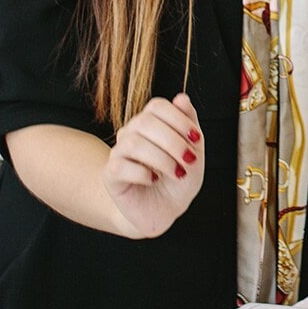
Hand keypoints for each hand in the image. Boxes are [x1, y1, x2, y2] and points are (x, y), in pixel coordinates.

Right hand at [103, 93, 204, 238]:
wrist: (165, 210)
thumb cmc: (178, 178)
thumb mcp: (194, 151)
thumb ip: (189, 125)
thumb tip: (181, 98)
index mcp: (151, 123)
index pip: (157, 106)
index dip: (178, 119)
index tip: (196, 140)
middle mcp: (132, 133)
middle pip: (145, 121)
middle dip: (173, 141)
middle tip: (189, 161)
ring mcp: (119, 152)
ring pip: (133, 143)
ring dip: (162, 159)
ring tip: (176, 173)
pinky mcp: (111, 174)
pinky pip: (121, 166)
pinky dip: (143, 174)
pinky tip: (153, 181)